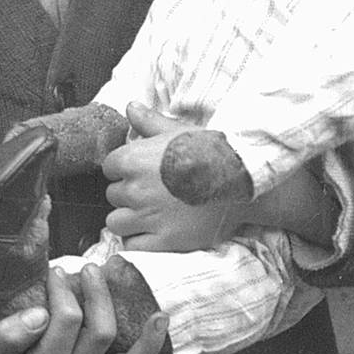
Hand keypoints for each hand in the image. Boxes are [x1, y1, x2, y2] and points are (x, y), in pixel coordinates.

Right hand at [0, 264, 172, 353]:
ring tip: (155, 310)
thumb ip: (6, 335)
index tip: (53, 270)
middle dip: (97, 295)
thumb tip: (38, 315)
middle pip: (102, 331)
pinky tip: (173, 352)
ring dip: (145, 334)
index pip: (66, 319)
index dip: (62, 289)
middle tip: (87, 269)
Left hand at [103, 102, 245, 251]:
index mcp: (133, 159)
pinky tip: (155, 232)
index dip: (124, 170)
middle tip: (153, 193)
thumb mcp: (181, 132)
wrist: (244, 182)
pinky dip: (139, 241)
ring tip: (151, 215)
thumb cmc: (213, 153)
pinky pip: (131, 246)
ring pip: (116, 223)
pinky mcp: (162, 242)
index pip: (109, 167)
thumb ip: (150, 122)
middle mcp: (135, 189)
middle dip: (128, 195)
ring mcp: (148, 218)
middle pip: (113, 195)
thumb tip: (130, 107)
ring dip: (129, 220)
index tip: (141, 173)